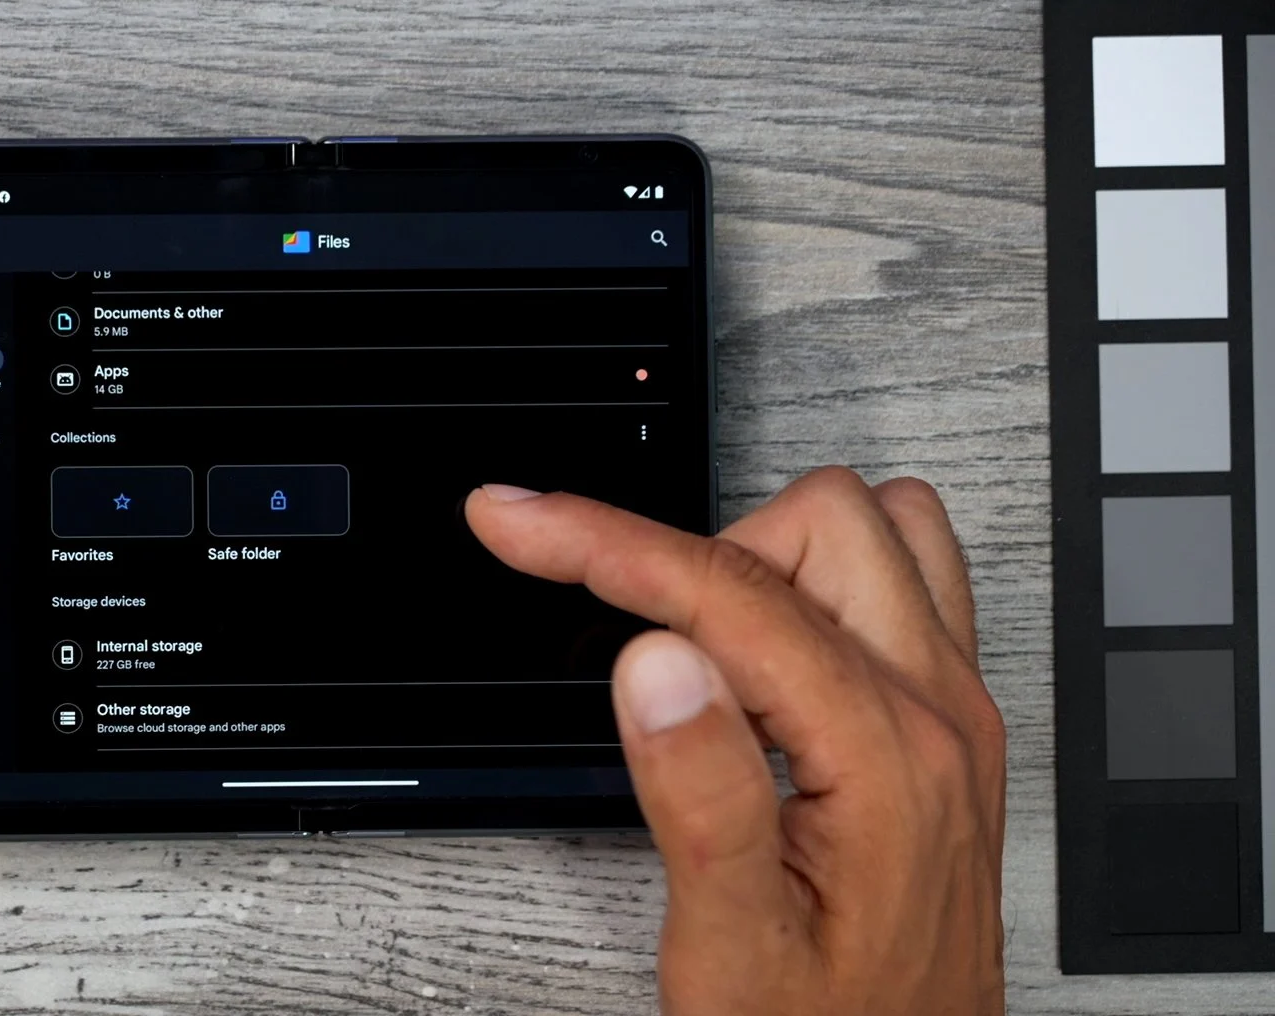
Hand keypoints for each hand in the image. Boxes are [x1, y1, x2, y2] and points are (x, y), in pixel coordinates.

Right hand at [466, 467, 1004, 1015]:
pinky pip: (904, 580)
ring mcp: (956, 711)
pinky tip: (764, 661)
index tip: (517, 522)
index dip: (603, 544)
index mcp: (886, 759)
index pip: (731, 594)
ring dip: (773, 556)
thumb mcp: (734, 950)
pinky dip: (816, 583)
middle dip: (699, 554)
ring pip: (876, 532)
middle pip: (819, 524)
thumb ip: (701, 799)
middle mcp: (941, 714)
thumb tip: (656, 659)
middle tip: (631, 635)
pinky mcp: (951, 723)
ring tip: (708, 651)